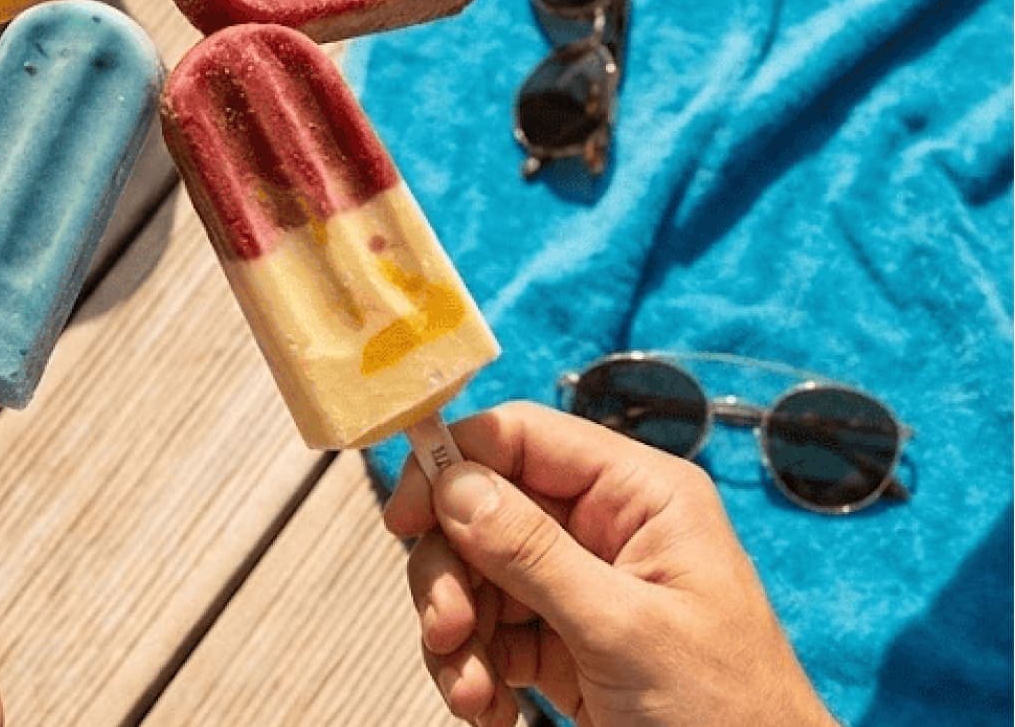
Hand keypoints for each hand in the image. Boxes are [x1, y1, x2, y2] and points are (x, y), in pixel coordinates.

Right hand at [383, 402, 836, 726]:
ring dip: (456, 637)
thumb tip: (454, 482)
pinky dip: (472, 671)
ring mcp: (580, 586)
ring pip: (474, 577)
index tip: (406, 516)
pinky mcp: (563, 642)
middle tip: (446, 629)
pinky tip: (489, 710)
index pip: (523, 438)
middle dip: (451, 573)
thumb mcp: (625, 629)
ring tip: (471, 692)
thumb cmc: (730, 715)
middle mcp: (606, 528)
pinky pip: (488, 634)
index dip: (453, 464)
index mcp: (640, 495)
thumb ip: (533, 552)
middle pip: (481, 511)